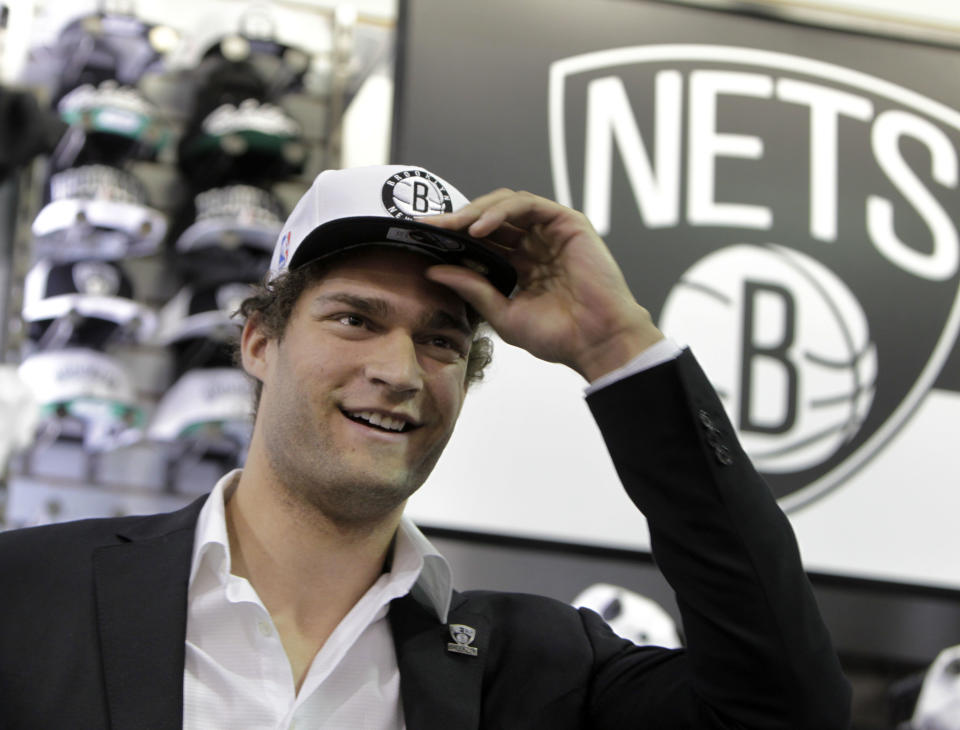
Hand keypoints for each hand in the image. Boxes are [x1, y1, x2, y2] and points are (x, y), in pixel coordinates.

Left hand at [426, 189, 663, 381]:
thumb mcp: (502, 313)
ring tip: (452, 226)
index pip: (480, 240)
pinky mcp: (567, 223)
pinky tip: (480, 228)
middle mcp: (534, 244)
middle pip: (489, 218)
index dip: (452, 237)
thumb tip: (432, 271)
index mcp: (520, 265)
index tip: (422, 238)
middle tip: (429, 225)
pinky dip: (501, 211)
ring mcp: (551, 232)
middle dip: (457, 219)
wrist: (596, 341)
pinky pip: (528, 205)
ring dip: (475, 211)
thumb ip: (471, 289)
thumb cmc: (557, 336)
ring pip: (505, 205)